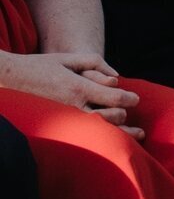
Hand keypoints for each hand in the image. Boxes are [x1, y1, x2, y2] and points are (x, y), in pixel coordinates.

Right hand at [0, 51, 143, 137]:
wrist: (9, 81)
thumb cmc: (40, 67)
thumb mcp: (68, 58)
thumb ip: (94, 63)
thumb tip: (117, 77)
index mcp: (78, 88)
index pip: (115, 97)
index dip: (130, 99)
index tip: (136, 98)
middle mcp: (74, 107)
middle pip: (113, 117)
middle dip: (124, 113)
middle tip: (127, 109)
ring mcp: (66, 121)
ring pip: (102, 132)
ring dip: (120, 130)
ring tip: (135, 132)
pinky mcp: (60, 129)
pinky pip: (88, 137)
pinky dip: (105, 139)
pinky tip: (113, 140)